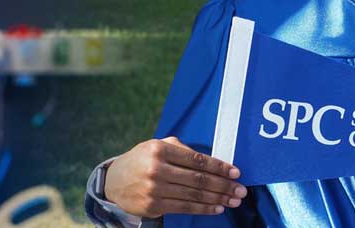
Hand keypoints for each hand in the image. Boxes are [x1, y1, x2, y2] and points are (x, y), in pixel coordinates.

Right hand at [102, 137, 245, 217]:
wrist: (113, 181)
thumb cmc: (142, 160)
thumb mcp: (157, 146)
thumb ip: (182, 150)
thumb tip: (212, 161)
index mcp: (160, 150)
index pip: (197, 160)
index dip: (219, 167)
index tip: (236, 173)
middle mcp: (157, 169)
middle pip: (198, 179)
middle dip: (223, 186)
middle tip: (241, 190)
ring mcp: (155, 189)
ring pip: (194, 196)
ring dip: (217, 199)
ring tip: (233, 200)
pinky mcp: (153, 206)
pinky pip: (184, 208)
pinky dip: (203, 209)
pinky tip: (217, 207)